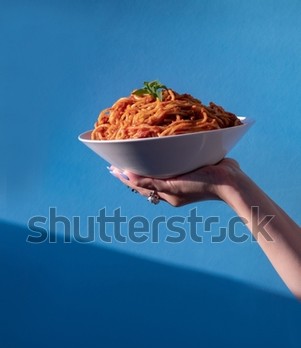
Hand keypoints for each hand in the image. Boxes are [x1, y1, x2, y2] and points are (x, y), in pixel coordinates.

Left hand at [109, 158, 240, 206]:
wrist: (231, 182)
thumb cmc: (202, 185)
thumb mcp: (174, 186)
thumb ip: (152, 182)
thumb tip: (128, 177)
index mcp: (168, 195)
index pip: (141, 186)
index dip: (126, 178)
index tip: (112, 168)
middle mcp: (174, 188)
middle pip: (149, 179)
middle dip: (135, 171)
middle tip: (121, 161)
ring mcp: (184, 179)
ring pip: (160, 172)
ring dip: (148, 164)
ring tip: (137, 155)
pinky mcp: (193, 169)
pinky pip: (173, 164)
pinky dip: (163, 159)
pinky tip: (161, 150)